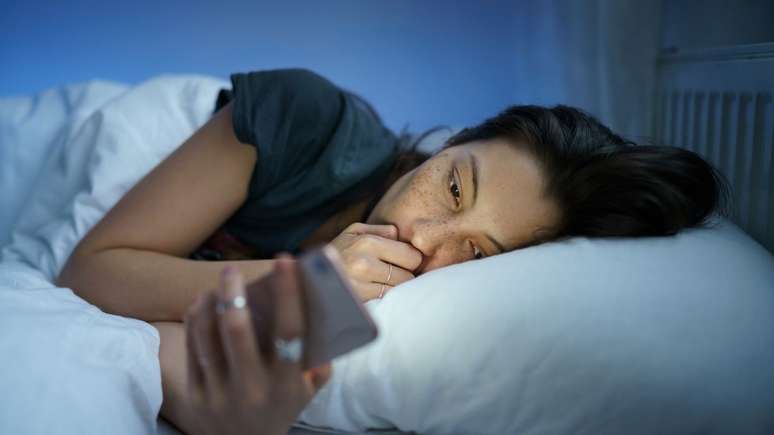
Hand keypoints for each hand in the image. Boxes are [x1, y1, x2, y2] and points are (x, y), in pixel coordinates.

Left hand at [184, 256, 330, 434]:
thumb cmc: (282, 405)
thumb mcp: (309, 388)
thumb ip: (319, 355)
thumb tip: (315, 301)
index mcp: (287, 384)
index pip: (290, 331)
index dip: (288, 293)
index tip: (285, 261)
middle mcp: (253, 388)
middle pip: (238, 330)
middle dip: (233, 292)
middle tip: (232, 269)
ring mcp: (220, 393)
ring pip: (208, 336)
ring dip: (209, 303)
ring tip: (217, 285)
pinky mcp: (195, 396)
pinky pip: (192, 347)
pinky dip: (196, 319)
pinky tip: (202, 303)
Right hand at [328, 222, 422, 300]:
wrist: (310, 275)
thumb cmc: (338, 251)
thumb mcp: (354, 231)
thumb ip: (379, 230)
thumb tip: (399, 234)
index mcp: (367, 243)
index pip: (411, 256)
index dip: (410, 259)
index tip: (402, 261)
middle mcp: (364, 264)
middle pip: (407, 276)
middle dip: (403, 274)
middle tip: (390, 272)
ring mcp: (360, 285)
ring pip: (397, 290)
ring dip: (393, 287)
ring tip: (380, 281)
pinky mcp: (357, 302)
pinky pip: (384, 300)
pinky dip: (383, 297)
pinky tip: (373, 290)